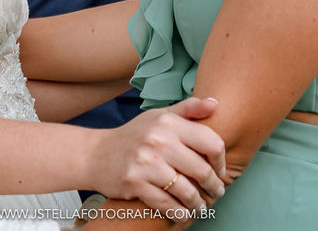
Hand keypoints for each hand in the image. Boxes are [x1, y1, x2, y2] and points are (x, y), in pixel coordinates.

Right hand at [88, 97, 226, 213]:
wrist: (97, 154)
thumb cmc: (135, 135)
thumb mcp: (159, 116)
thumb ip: (188, 109)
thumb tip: (216, 103)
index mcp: (168, 122)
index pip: (211, 142)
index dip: (221, 160)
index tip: (220, 170)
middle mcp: (158, 140)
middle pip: (202, 170)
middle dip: (214, 186)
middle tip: (217, 192)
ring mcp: (146, 163)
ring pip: (186, 191)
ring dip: (199, 204)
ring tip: (202, 207)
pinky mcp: (135, 183)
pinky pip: (167, 204)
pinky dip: (180, 213)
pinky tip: (184, 214)